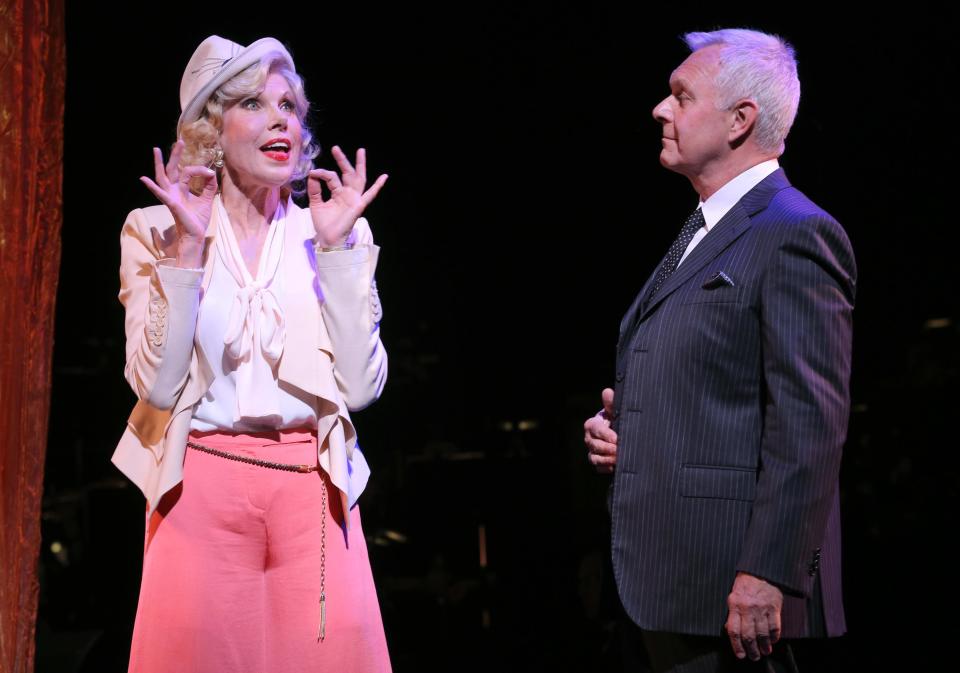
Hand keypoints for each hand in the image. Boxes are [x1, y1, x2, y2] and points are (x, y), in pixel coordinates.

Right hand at [140, 140, 217, 266]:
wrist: (196, 234)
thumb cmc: (198, 218)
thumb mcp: (208, 199)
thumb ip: (210, 186)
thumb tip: (212, 172)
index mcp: (182, 189)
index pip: (187, 172)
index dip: (200, 169)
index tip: (210, 171)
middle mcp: (174, 190)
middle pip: (172, 169)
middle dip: (175, 155)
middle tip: (180, 141)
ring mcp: (171, 196)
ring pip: (163, 177)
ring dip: (159, 163)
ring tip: (156, 149)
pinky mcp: (172, 204)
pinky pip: (161, 194)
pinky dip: (152, 186)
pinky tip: (143, 179)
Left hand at [308, 146, 387, 246]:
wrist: (328, 238)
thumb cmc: (323, 223)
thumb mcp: (316, 203)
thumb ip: (315, 189)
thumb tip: (312, 174)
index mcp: (338, 193)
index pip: (331, 177)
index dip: (321, 173)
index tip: (313, 172)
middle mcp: (347, 193)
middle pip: (347, 173)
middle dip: (342, 160)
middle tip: (335, 148)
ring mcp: (354, 199)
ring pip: (359, 179)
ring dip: (360, 165)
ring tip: (361, 151)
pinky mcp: (358, 205)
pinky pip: (370, 195)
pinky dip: (378, 186)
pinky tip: (384, 177)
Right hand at [584, 388, 616, 473]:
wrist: (616, 433)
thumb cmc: (614, 419)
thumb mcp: (613, 411)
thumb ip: (611, 403)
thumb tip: (607, 391)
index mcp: (591, 425)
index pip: (596, 430)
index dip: (606, 435)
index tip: (617, 438)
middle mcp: (589, 439)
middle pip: (595, 446)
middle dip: (607, 449)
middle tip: (620, 450)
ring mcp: (591, 452)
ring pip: (595, 458)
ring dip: (607, 460)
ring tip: (619, 459)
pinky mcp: (597, 463)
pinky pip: (599, 468)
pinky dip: (606, 468)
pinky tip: (616, 466)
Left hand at [725, 572, 782, 660]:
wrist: (762, 570)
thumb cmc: (746, 583)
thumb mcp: (734, 595)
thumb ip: (732, 612)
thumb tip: (730, 630)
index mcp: (734, 604)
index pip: (733, 630)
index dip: (736, 645)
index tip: (740, 654)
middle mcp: (747, 608)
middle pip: (748, 635)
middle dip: (751, 650)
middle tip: (754, 657)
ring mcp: (761, 608)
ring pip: (762, 634)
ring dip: (764, 646)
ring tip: (764, 652)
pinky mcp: (774, 607)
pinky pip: (774, 627)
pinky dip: (774, 637)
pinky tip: (772, 641)